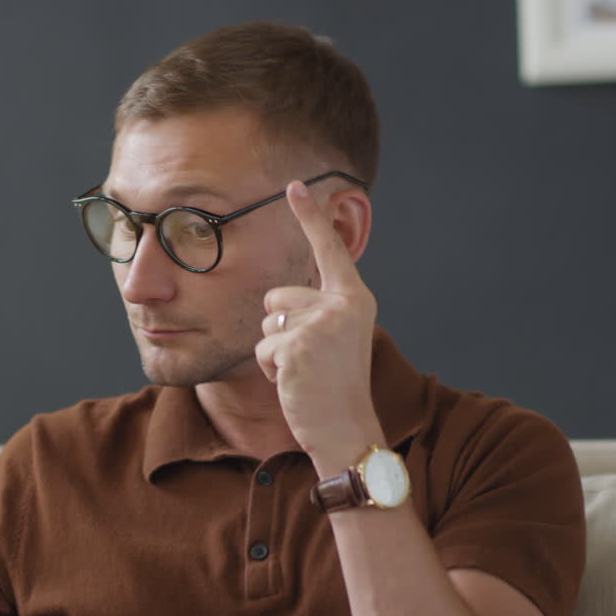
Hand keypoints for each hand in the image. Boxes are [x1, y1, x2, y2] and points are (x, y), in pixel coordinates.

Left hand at [255, 181, 382, 473]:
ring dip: (274, 351)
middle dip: (280, 329)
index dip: (311, 216)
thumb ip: (316, 311)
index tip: (295, 185)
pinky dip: (271, 370)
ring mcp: (320, 325)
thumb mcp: (335, 338)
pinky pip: (261, 349)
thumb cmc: (335, 387)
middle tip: (309, 361)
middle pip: (276, 297)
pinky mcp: (297, 346)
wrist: (347, 430)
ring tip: (303, 372)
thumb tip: (277, 301)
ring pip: (266, 324)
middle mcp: (342, 305)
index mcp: (354, 299)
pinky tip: (295, 384)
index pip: (329, 250)